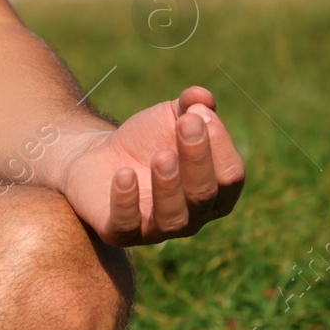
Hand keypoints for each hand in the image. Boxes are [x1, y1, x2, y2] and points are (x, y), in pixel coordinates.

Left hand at [58, 86, 244, 245]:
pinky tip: (123, 174)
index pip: (231, 176)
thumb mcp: (170, 116)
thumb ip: (191, 104)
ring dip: (169, 186)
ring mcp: (158, 229)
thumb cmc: (146, 140)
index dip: (220, 144)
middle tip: (185, 123)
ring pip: (173, 218)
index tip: (198, 113)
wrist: (98, 156)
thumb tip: (202, 97)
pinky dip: (126, 201)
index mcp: (216, 191)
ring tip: (161, 155)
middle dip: (198, 158)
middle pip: (206, 195)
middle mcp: (194, 217)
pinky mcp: (121, 232)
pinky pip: (127, 224)